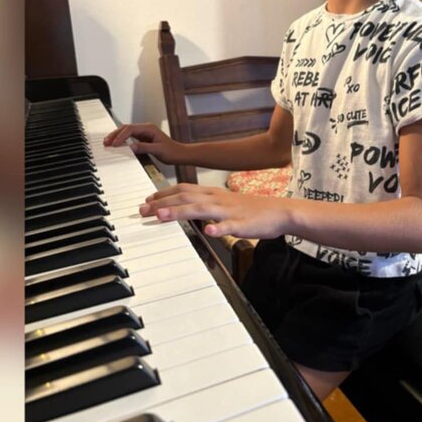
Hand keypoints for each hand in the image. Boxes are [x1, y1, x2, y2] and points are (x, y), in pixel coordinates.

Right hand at [104, 123, 184, 163]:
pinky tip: (117, 145)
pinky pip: (130, 138)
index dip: (121, 136)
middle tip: (106, 142)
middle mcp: (146, 129)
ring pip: (126, 132)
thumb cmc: (172, 152)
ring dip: (117, 137)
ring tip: (107, 143)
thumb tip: (130, 146)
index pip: (130, 129)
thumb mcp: (158, 150)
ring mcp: (144, 134)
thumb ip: (144, 148)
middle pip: (126, 128)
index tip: (114, 144)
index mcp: (149, 128)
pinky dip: (122, 141)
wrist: (180, 154)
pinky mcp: (143, 139)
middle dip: (115, 135)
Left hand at [139, 183, 289, 238]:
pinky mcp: (242, 224)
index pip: (183, 189)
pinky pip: (228, 226)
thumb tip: (184, 208)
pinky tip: (208, 231)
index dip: (163, 194)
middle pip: (185, 197)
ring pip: (200, 209)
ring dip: (179, 212)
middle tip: (142, 210)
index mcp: (213, 194)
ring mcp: (229, 211)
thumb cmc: (251, 210)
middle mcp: (217, 199)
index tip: (146, 200)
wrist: (279, 212)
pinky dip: (218, 228)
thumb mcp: (224, 204)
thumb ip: (205, 205)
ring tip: (161, 216)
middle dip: (162, 203)